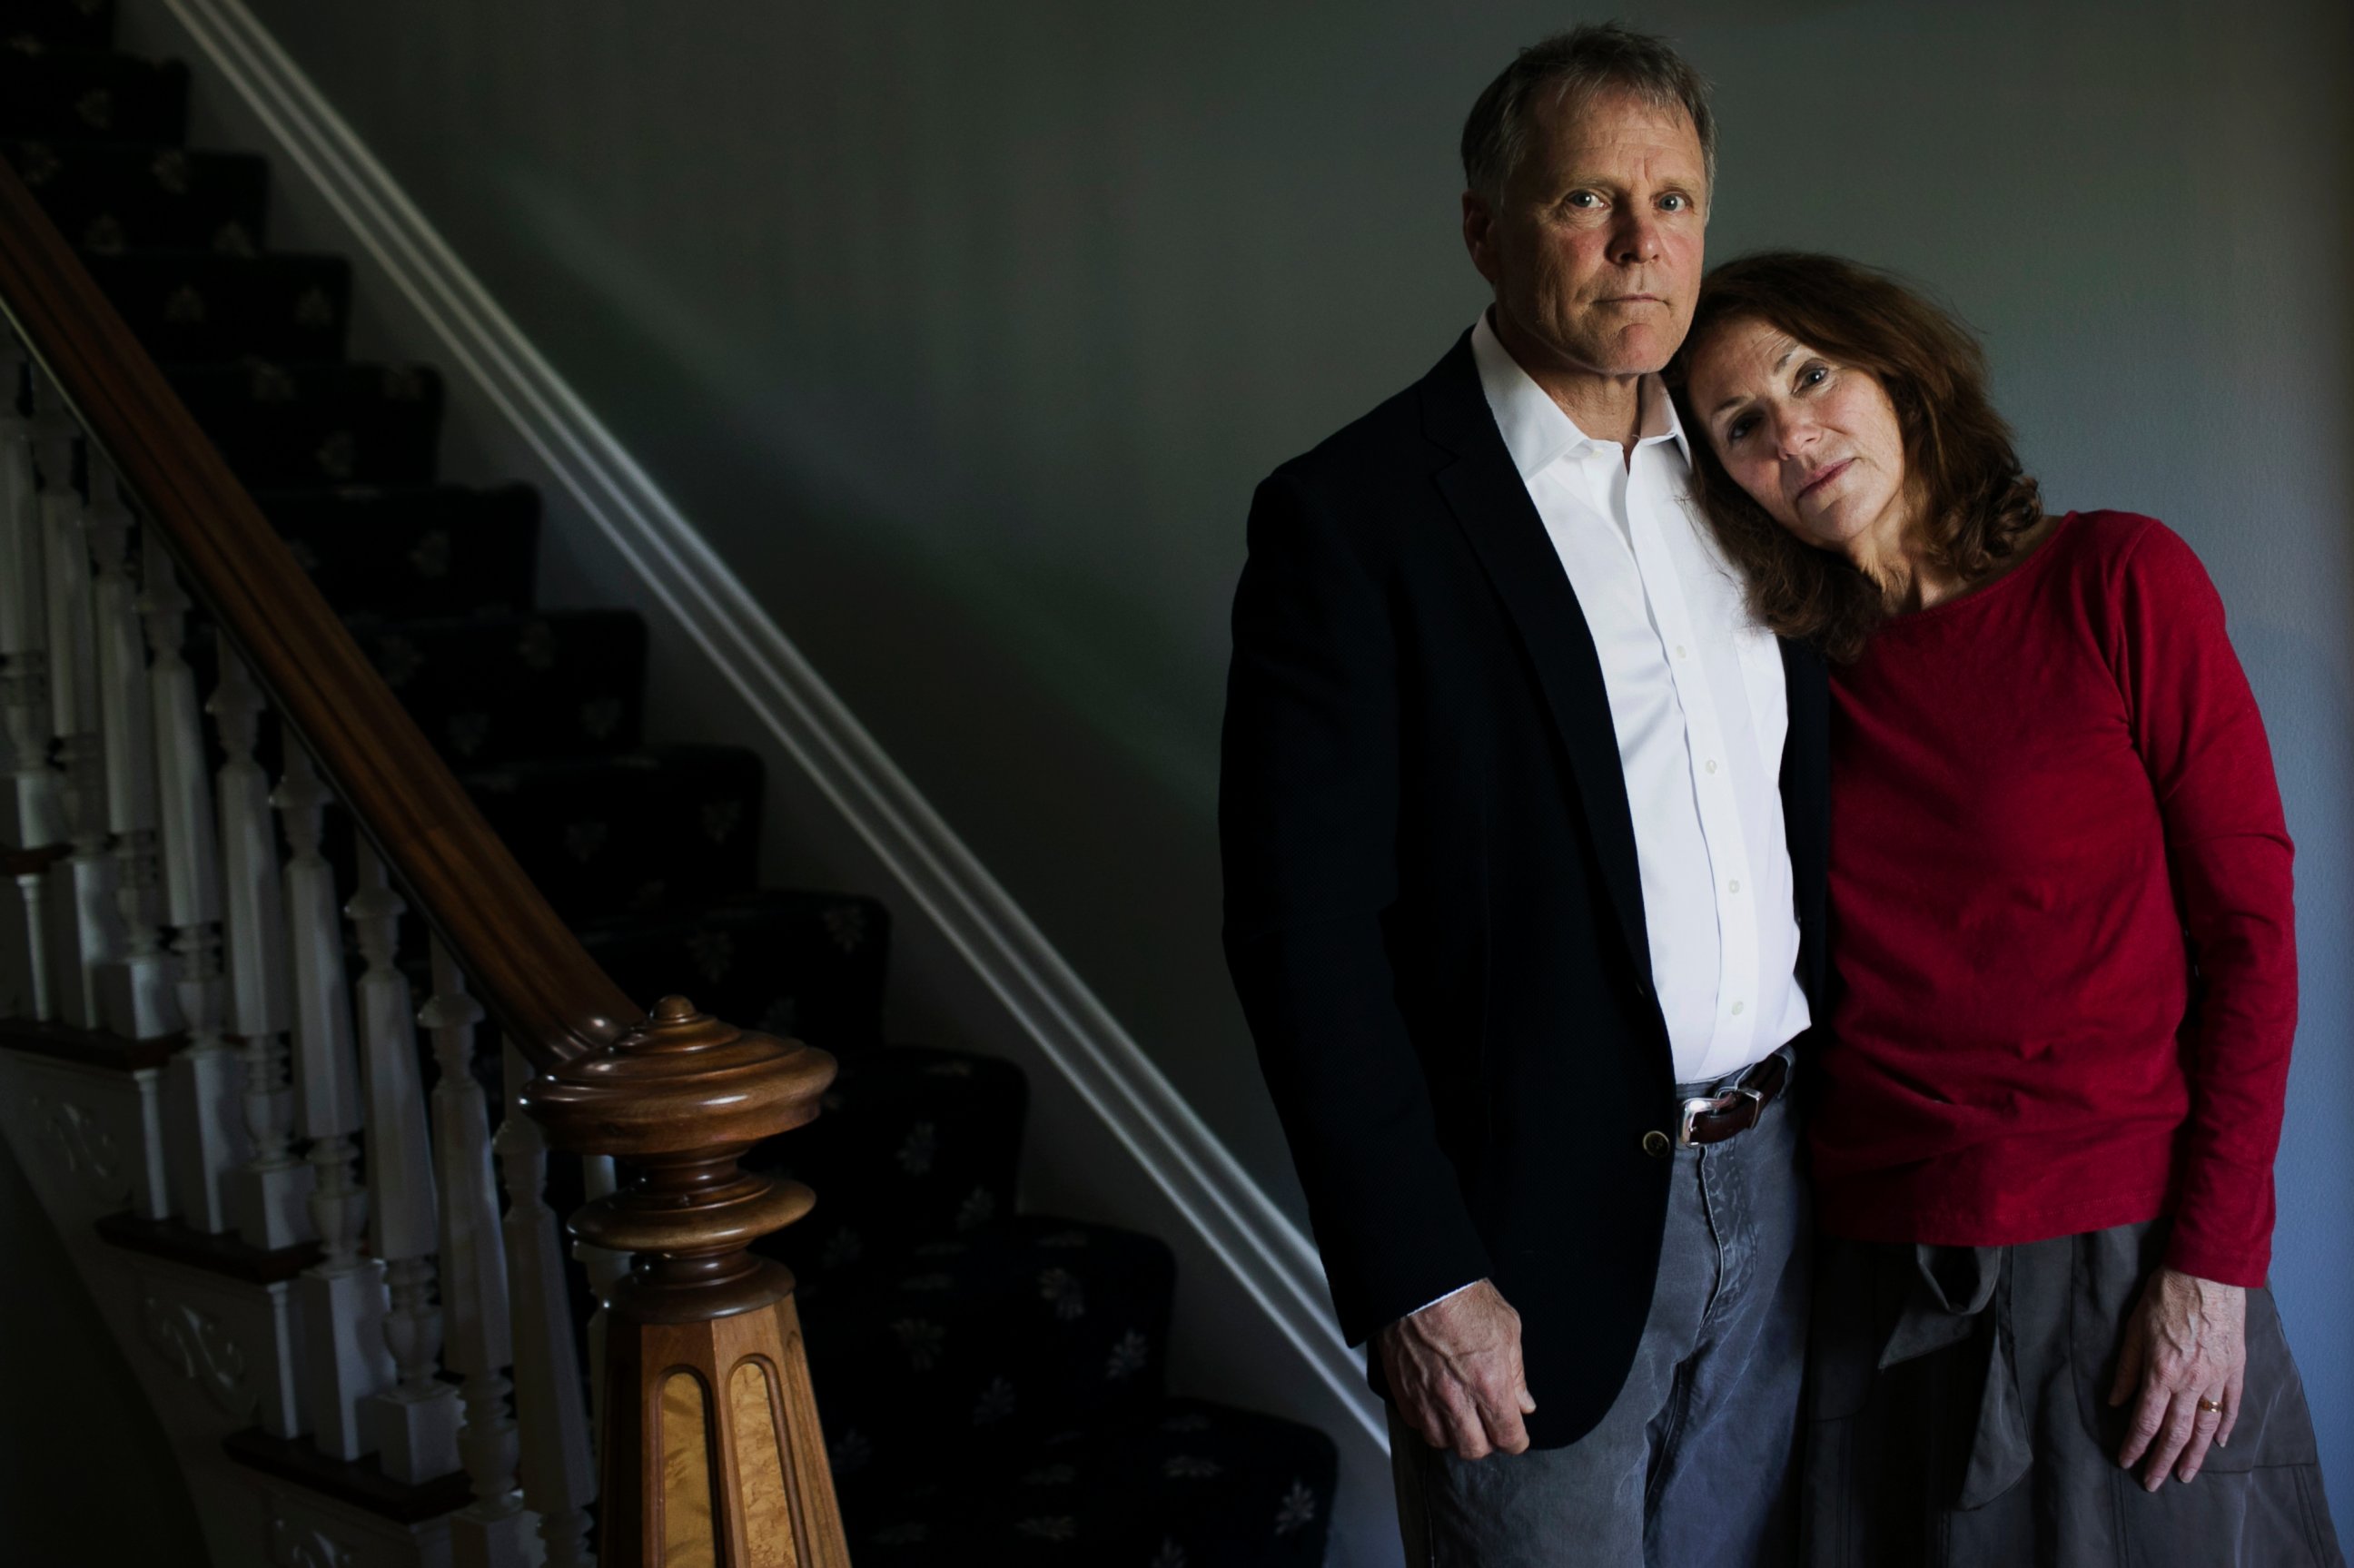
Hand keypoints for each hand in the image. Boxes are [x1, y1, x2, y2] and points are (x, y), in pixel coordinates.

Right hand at [1375, 1278, 1536, 1460]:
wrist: (1419, 1282)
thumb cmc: (1462, 1296)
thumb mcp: (1507, 1328)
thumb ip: (1517, 1374)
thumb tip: (1523, 1403)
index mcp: (1489, 1384)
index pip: (1508, 1437)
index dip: (1517, 1440)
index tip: (1516, 1434)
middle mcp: (1457, 1398)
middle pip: (1475, 1449)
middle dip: (1488, 1442)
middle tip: (1490, 1427)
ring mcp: (1426, 1397)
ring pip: (1443, 1441)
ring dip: (1456, 1434)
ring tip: (1462, 1418)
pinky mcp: (1403, 1391)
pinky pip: (1417, 1424)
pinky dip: (1429, 1421)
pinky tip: (1437, 1405)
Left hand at [2108, 1265, 2246, 1488]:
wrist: (2208, 1273)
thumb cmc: (2165, 1295)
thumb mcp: (2134, 1329)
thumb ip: (2126, 1369)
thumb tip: (2116, 1402)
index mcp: (2161, 1372)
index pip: (2145, 1420)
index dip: (2135, 1445)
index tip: (2126, 1461)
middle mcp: (2191, 1382)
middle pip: (2176, 1432)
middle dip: (2162, 1460)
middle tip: (2154, 1483)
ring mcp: (2217, 1378)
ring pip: (2206, 1427)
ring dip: (2194, 1455)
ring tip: (2184, 1474)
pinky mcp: (2236, 1370)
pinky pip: (2231, 1407)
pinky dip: (2225, 1427)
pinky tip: (2218, 1443)